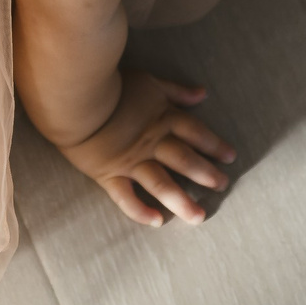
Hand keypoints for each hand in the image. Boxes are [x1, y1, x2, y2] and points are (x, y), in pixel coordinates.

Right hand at [55, 70, 235, 226]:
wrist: (75, 98)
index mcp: (162, 118)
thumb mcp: (148, 82)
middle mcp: (151, 142)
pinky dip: (140, 210)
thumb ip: (175, 91)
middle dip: (206, 174)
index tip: (230, 157)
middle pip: (184, 159)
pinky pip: (126, 197)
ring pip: (161, 183)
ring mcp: (130, 161)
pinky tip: (157, 222)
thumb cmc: (111, 86)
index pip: (195, 133)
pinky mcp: (108, 174)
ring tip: (199, 217)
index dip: (214, 145)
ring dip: (181, 201)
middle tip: (222, 186)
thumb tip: (202, 94)